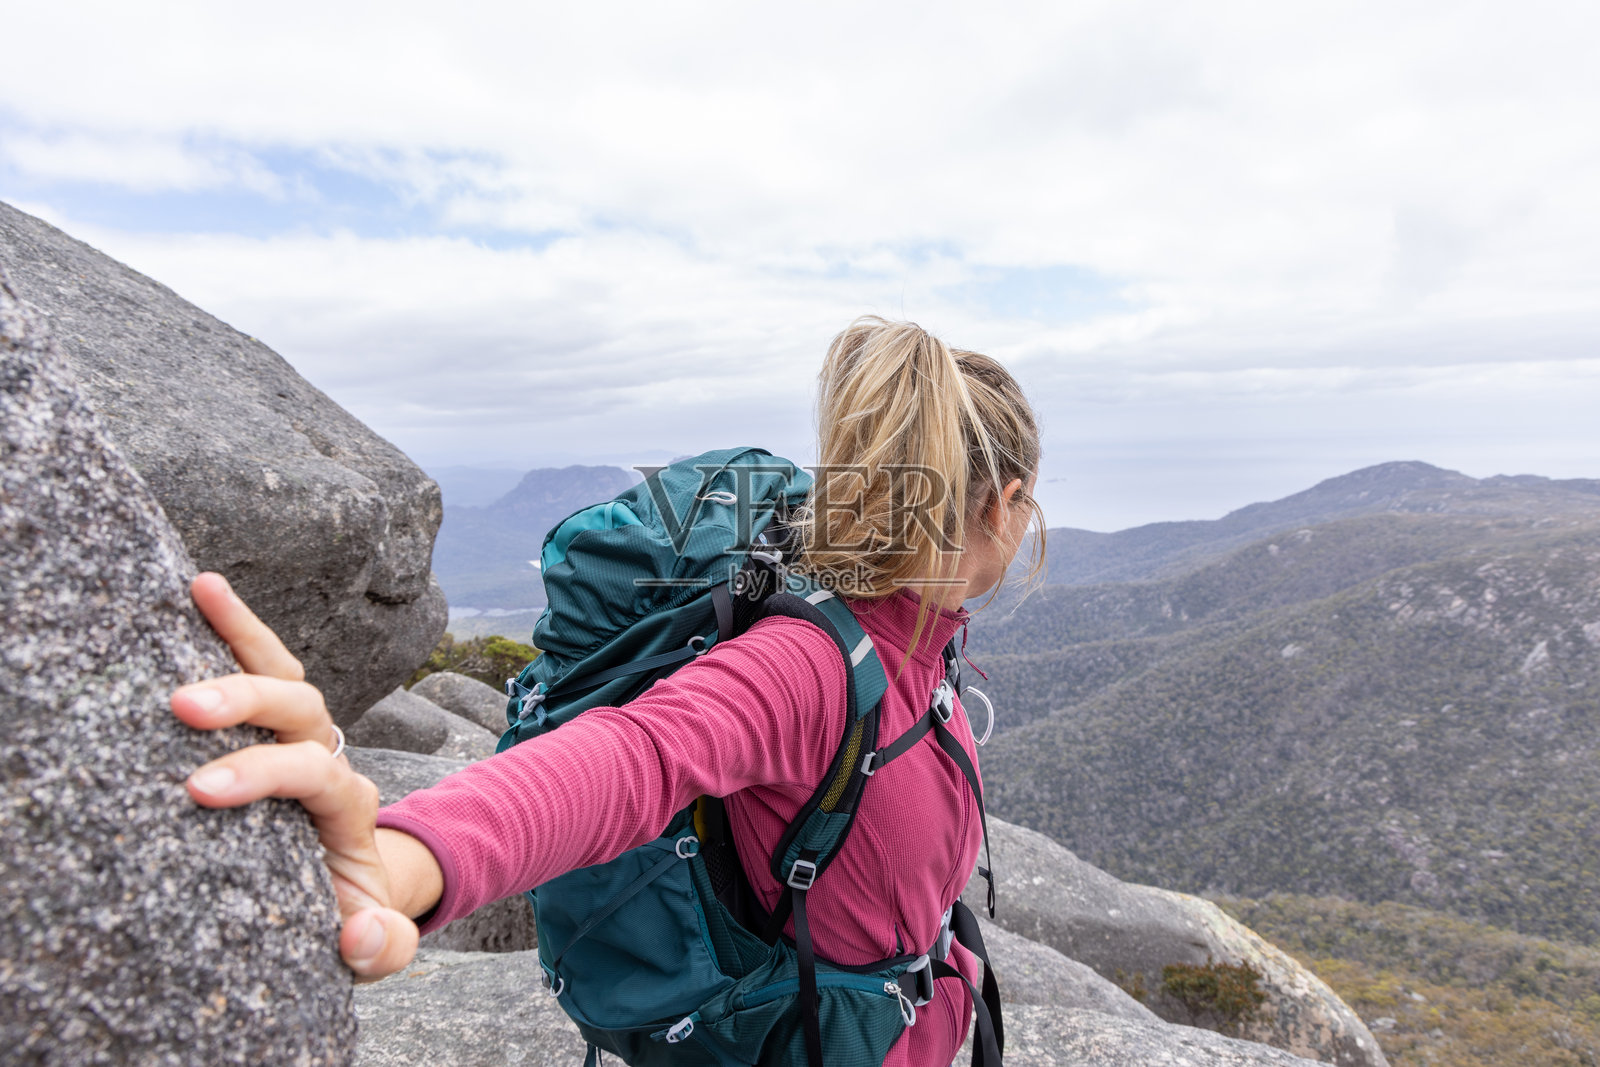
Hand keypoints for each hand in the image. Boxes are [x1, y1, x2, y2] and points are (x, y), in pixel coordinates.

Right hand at [171, 572, 423, 981]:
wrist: (362, 895)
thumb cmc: (354, 919)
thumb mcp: (377, 945)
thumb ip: (383, 948)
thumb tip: (364, 932)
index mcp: (349, 809)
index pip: (316, 773)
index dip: (266, 773)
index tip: (202, 788)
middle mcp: (332, 761)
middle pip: (304, 709)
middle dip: (248, 701)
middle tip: (184, 706)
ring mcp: (306, 739)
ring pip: (287, 673)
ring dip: (246, 634)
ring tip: (200, 589)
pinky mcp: (276, 728)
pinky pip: (263, 666)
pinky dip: (238, 626)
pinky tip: (201, 587)